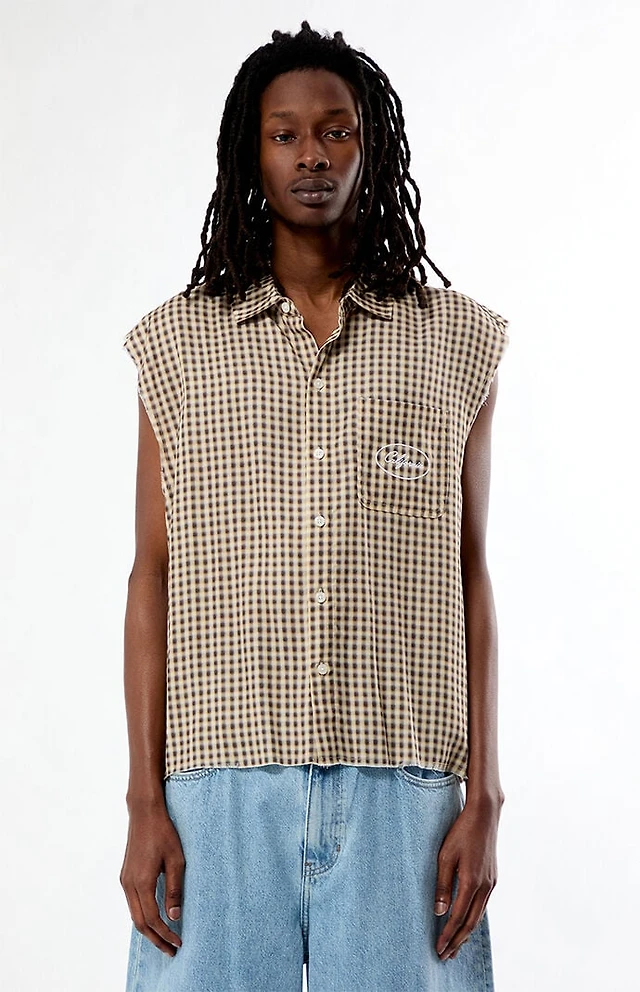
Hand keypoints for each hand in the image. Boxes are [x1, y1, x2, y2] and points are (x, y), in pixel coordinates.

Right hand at [120, 798, 184, 955]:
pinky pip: (132, 903)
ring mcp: (125, 880)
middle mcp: (129, 884)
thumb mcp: (176, 860)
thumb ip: (174, 890)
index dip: (165, 934)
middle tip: (171, 950)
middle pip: (139, 922)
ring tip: (165, 938)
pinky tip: (155, 918)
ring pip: (134, 914)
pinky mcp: (126, 875)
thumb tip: (175, 917)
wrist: (144, 812)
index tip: (178, 943)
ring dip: (148, 929)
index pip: (152, 919)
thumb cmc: (163, 833)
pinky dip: (143, 916)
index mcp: (141, 882)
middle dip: (156, 939)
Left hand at [433, 794, 503, 960]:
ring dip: (466, 933)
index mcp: (471, 882)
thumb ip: (442, 885)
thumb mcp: (445, 856)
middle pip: (470, 922)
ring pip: (478, 916)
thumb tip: (439, 911)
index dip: (448, 935)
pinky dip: (473, 918)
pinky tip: (467, 922)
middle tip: (446, 957)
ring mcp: (491, 883)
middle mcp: (485, 886)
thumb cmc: (461, 832)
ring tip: (455, 946)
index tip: (439, 949)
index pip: (458, 917)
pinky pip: (483, 905)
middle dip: (458, 941)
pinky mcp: (493, 878)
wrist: (485, 815)